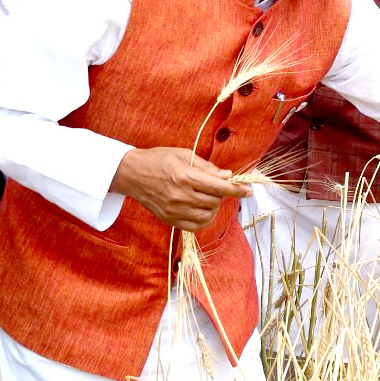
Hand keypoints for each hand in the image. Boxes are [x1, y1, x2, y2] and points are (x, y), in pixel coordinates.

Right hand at [110, 147, 250, 231]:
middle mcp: (180, 196)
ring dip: (214, 207)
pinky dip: (204, 219)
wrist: (131, 174)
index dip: (236, 190)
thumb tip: (227, 176)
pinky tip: (203, 209)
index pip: (218, 187)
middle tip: (217, 186)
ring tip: (208, 197)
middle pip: (214, 201)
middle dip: (222, 194)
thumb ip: (206, 167)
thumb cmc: (158, 160)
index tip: (248, 191)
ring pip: (207, 215)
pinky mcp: (169, 219)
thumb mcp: (183, 155)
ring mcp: (174, 210)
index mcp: (184, 177)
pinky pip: (195, 226)